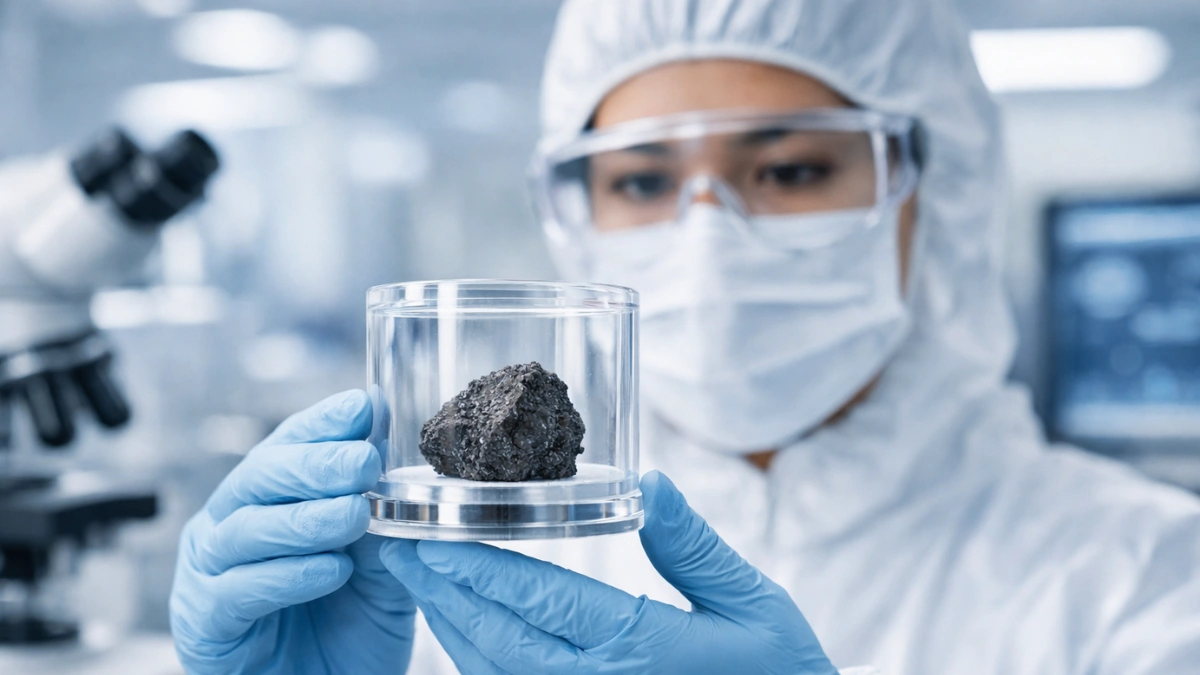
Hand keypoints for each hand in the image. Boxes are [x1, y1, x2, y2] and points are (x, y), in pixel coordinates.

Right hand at [170, 390, 415, 674]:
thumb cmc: (348, 625)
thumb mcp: (379, 558)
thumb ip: (378, 500)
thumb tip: (384, 423)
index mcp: (268, 499)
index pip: (288, 444)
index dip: (323, 423)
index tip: (364, 405)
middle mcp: (229, 525)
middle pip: (259, 477)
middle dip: (314, 464)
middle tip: (363, 461)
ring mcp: (208, 572)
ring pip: (246, 530)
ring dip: (305, 520)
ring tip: (355, 516)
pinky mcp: (204, 623)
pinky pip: (238, 592)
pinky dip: (287, 577)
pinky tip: (331, 571)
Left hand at [380, 470, 837, 674]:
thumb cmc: (780, 673)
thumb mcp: (752, 603)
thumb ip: (692, 546)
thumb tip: (648, 481)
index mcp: (636, 651)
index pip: (538, 602)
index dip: (477, 568)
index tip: (431, 538)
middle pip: (496, 640)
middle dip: (442, 593)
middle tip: (397, 549)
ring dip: (450, 627)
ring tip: (419, 582)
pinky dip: (479, 664)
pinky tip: (464, 632)